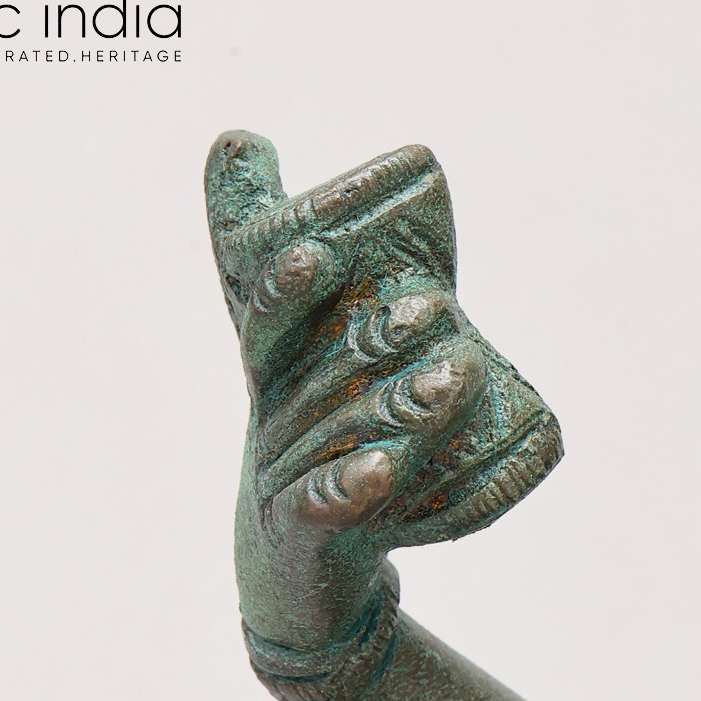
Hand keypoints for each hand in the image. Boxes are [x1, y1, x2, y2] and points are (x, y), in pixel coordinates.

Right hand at [205, 131, 487, 650]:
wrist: (295, 562)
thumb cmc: (316, 435)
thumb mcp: (311, 350)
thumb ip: (301, 264)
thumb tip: (242, 138)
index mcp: (279, 369)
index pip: (268, 317)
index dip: (288, 285)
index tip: (320, 247)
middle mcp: (275, 419)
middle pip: (322, 377)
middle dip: (377, 339)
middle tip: (437, 307)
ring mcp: (286, 478)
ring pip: (342, 438)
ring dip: (401, 407)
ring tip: (459, 377)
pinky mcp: (306, 535)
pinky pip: (327, 508)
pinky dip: (355, 487)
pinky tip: (389, 469)